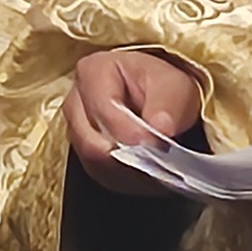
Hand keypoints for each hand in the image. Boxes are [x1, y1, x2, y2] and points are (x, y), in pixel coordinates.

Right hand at [68, 47, 204, 191]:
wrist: (160, 98)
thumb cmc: (163, 86)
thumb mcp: (175, 85)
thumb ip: (168, 105)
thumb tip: (160, 129)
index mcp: (93, 71)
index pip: (103, 110)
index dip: (130, 132)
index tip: (156, 145)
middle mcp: (76, 101)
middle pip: (92, 142)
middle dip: (129, 156)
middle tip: (159, 162)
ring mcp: (77, 130)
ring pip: (94, 163)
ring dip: (129, 171)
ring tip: (157, 168)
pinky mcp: (85, 155)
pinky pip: (100, 175)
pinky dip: (126, 179)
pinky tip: (148, 174)